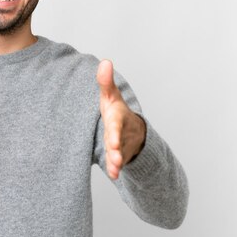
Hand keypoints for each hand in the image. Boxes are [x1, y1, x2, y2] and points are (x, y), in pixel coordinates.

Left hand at [97, 60, 145, 179]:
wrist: (131, 128)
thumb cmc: (115, 111)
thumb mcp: (111, 97)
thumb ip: (106, 82)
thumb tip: (104, 61)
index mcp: (117, 118)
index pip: (115, 124)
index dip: (114, 131)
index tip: (111, 140)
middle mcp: (121, 132)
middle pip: (118, 140)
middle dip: (116, 148)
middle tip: (114, 155)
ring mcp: (122, 145)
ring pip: (119, 154)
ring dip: (117, 161)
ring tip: (114, 170)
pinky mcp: (119, 155)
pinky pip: (118, 163)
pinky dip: (115, 169)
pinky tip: (114, 175)